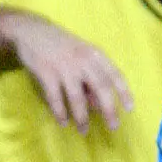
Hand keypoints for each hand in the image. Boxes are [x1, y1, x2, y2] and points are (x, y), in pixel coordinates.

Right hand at [6, 12, 131, 133]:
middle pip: (101, 88)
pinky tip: (63, 122)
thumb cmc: (62, 47)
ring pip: (77, 98)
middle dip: (109, 110)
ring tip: (84, 131)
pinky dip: (60, 112)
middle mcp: (83, 60)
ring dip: (82, 117)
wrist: (31, 30)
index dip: (124, 92)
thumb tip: (99, 105)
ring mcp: (64, 67)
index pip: (115, 75)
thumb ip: (92, 78)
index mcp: (95, 54)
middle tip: (113, 127)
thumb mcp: (82, 56)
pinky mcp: (46, 73)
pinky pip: (56, 98)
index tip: (129, 109)